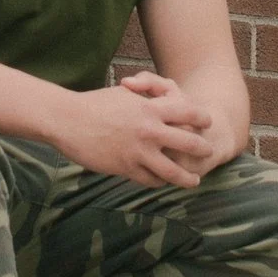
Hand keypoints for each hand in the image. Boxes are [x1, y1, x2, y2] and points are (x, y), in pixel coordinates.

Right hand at [53, 73, 217, 187]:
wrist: (68, 120)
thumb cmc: (95, 103)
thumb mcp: (126, 94)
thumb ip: (146, 97)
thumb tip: (162, 100)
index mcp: (151, 108)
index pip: (189, 113)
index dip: (202, 119)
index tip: (207, 124)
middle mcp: (150, 130)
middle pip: (189, 144)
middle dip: (202, 150)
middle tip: (208, 154)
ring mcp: (139, 151)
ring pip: (172, 171)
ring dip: (186, 178)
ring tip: (194, 182)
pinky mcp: (126, 168)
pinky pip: (150, 180)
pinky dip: (159, 182)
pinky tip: (162, 182)